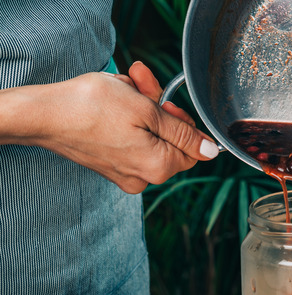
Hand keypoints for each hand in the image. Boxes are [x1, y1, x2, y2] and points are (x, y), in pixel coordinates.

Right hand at [0, 64, 218, 193]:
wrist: (44, 114)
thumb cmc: (92, 106)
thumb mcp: (147, 110)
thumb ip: (183, 133)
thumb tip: (211, 152)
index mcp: (159, 167)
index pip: (194, 148)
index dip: (183, 120)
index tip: (164, 102)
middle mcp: (144, 178)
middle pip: (171, 141)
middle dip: (159, 109)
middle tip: (141, 83)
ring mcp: (126, 175)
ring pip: (150, 138)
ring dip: (142, 109)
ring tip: (124, 88)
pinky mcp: (111, 167)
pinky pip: (132, 142)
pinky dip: (127, 121)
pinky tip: (113, 104)